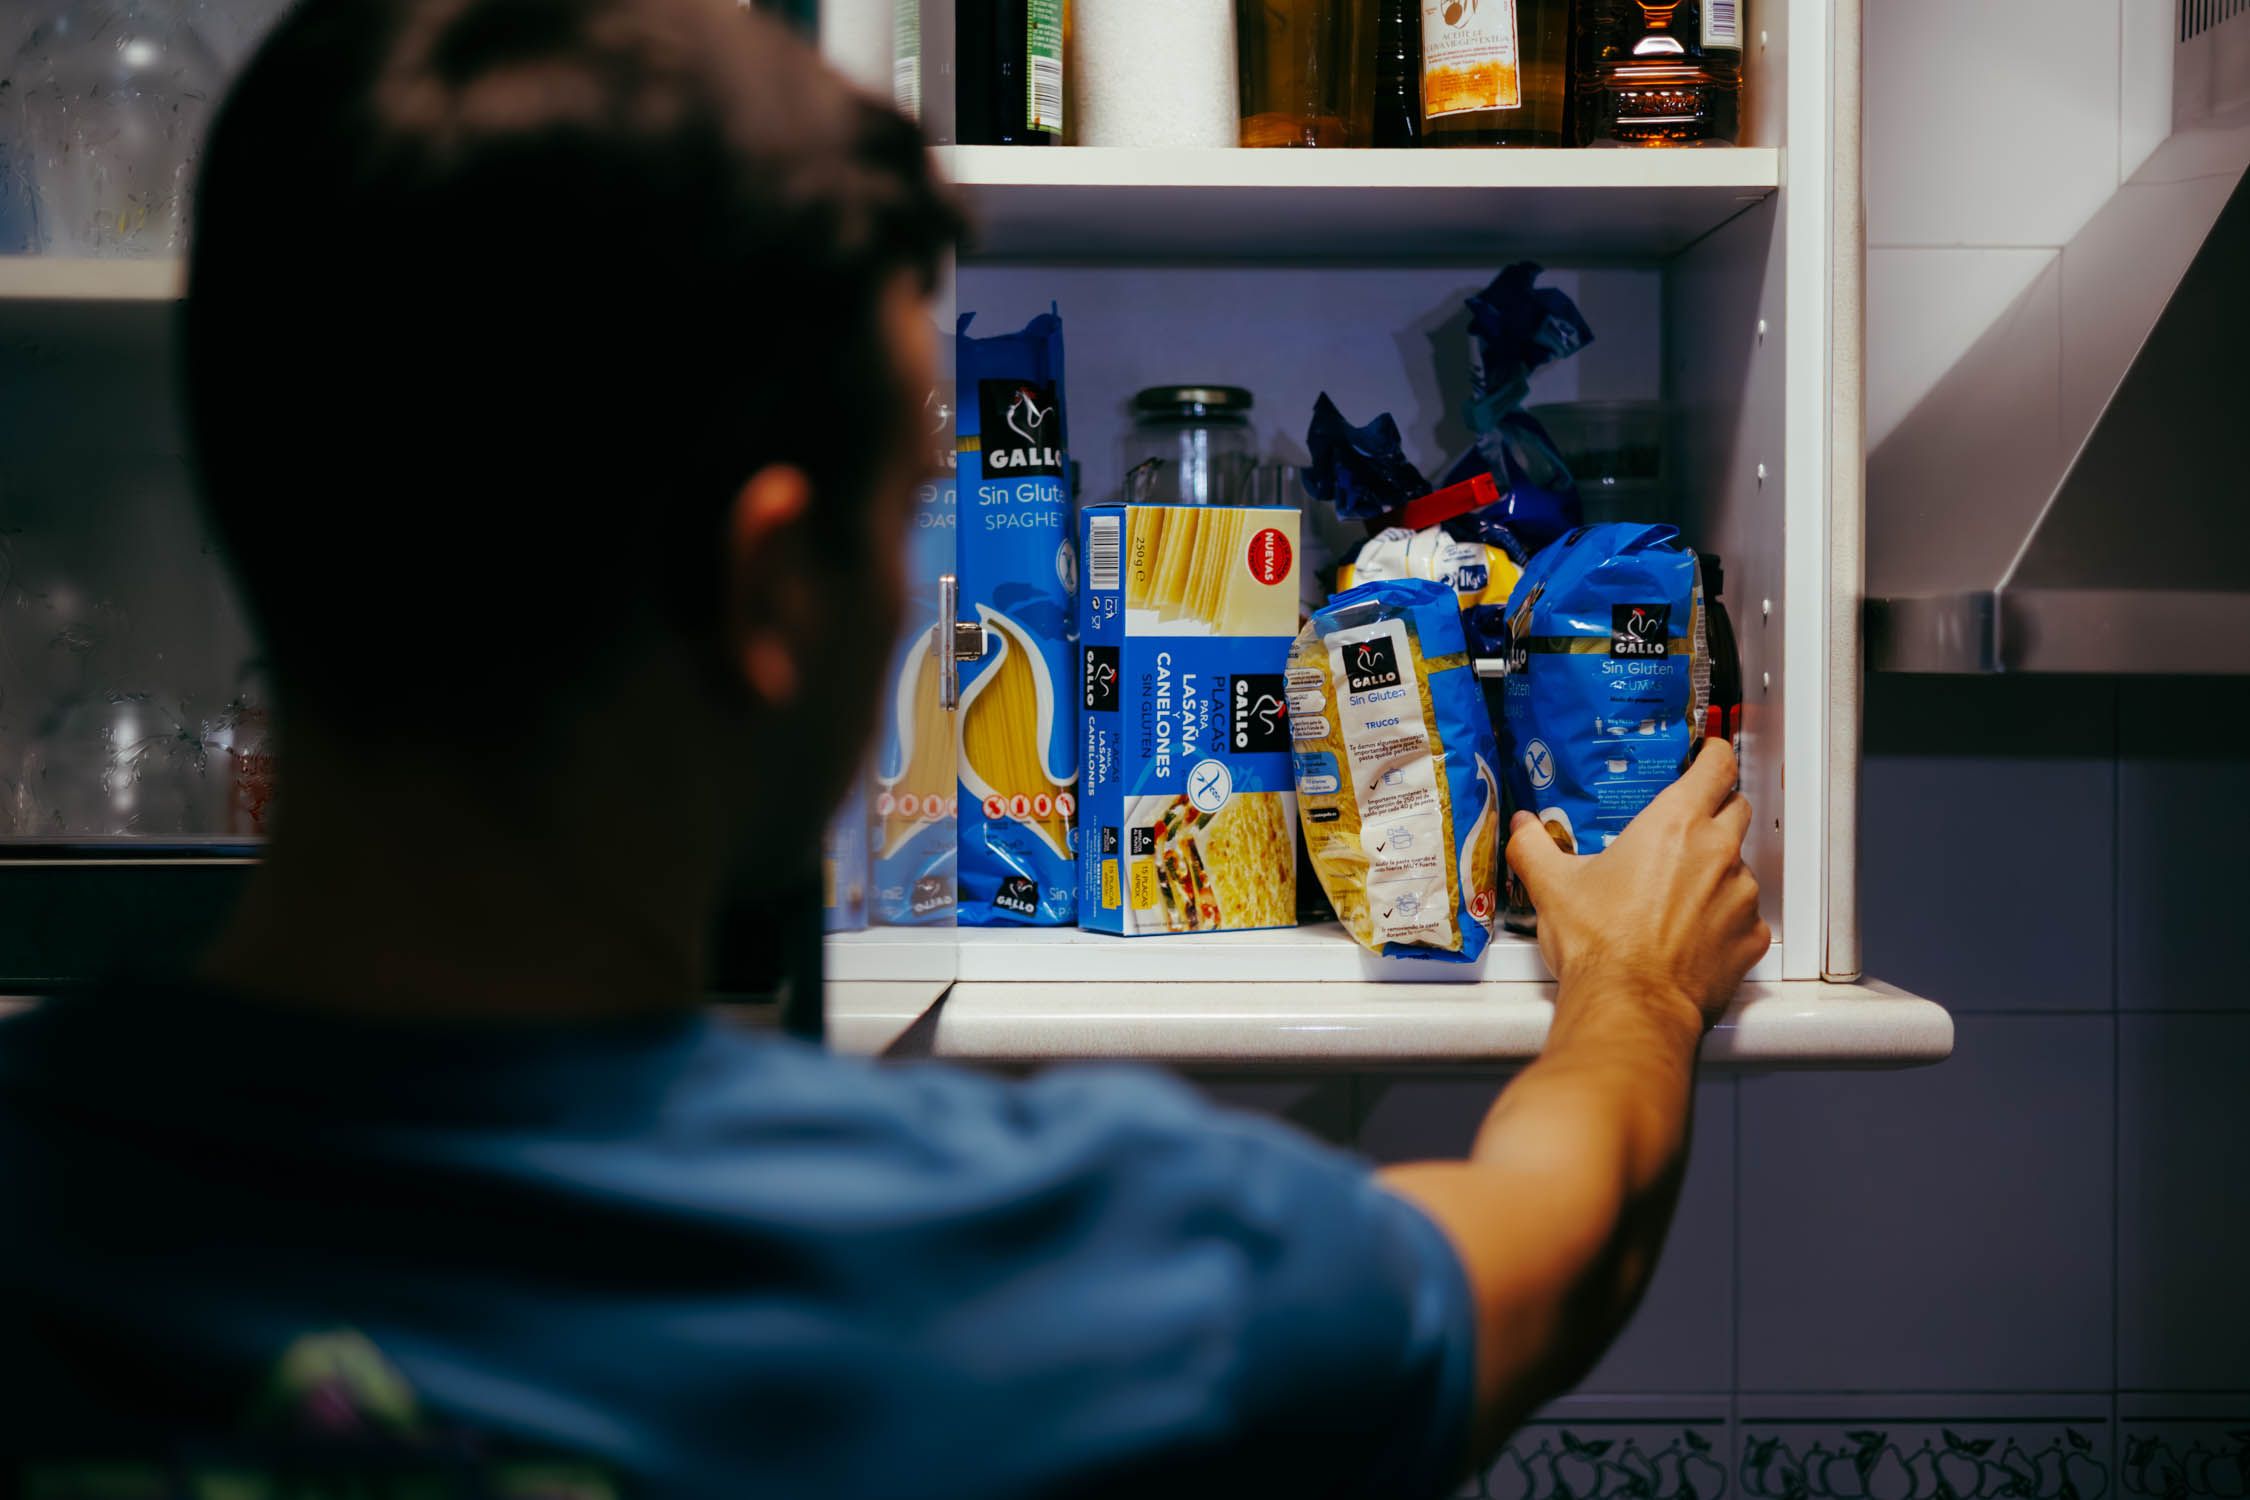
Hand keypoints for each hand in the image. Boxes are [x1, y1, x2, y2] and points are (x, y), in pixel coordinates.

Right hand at [1506, 740, 1767, 1027]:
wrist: (1630, 1005)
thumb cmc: (1600, 944)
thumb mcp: (1553, 886)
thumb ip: (1535, 846)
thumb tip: (1523, 829)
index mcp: (1674, 825)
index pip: (1716, 765)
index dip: (1714, 755)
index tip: (1708, 757)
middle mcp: (1716, 853)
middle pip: (1735, 809)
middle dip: (1716, 811)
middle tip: (1685, 830)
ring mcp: (1740, 896)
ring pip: (1741, 867)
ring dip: (1718, 873)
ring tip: (1679, 897)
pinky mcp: (1750, 937)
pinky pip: (1746, 917)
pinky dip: (1726, 921)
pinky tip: (1694, 936)